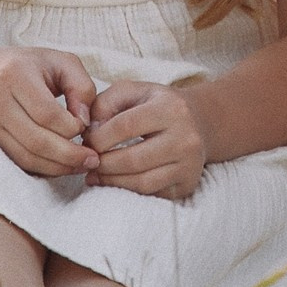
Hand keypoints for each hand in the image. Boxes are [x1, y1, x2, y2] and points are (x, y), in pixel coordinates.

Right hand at [0, 44, 98, 176]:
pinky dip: (43, 168)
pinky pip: (18, 162)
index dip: (71, 126)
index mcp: (15, 75)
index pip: (47, 113)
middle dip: (69, 154)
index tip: (85, 127)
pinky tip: (61, 165)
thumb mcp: (60, 62)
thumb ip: (81, 86)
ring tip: (81, 165)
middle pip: (37, 140)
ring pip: (27, 156)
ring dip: (58, 166)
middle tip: (92, 159)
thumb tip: (85, 121)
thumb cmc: (28, 65)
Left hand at [85, 78, 208, 200]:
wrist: (200, 122)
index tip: (86, 142)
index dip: (99, 138)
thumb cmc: (157, 105)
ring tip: (96, 175)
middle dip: (103, 164)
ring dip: (112, 182)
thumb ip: (105, 103)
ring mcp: (189, 164)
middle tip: (88, 162)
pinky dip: (128, 191)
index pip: (125, 126)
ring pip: (142, 182)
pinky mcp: (187, 185)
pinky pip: (151, 195)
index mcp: (170, 108)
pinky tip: (115, 182)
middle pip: (133, 159)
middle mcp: (185, 137)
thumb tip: (89, 131)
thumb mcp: (133, 91)